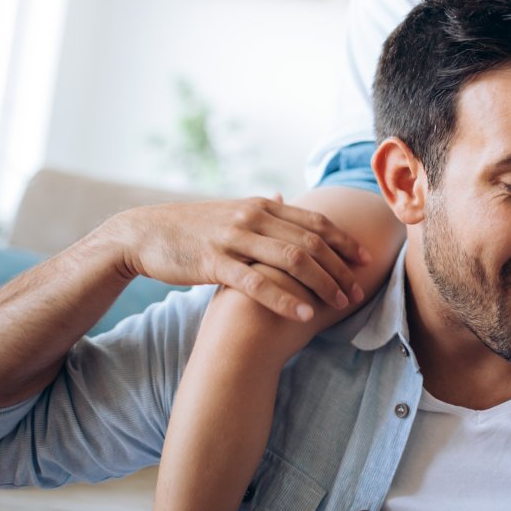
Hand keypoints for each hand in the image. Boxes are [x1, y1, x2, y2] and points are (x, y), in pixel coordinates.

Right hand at [96, 196, 371, 322]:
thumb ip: (261, 209)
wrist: (144, 233)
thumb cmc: (192, 227)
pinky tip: (305, 313)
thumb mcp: (231, 211)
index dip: (344, 241)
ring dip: (322, 283)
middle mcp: (253, 217)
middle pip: (311, 242)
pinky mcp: (214, 262)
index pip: (315, 222)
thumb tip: (284, 197)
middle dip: (340, 268)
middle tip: (358, 290)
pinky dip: (285, 298)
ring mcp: (234, 238)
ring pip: (292, 260)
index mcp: (262, 205)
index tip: (366, 259)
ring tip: (341, 304)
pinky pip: (257, 282)